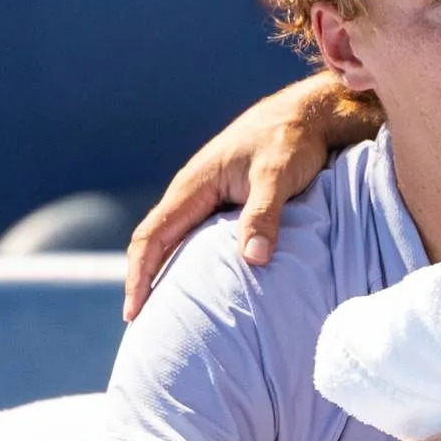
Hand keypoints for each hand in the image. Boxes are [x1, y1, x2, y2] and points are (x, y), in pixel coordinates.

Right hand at [122, 76, 366, 318]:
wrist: (306, 115)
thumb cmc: (290, 141)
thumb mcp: (277, 177)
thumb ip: (263, 216)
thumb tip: (252, 260)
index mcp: (192, 186)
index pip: (151, 237)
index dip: (139, 276)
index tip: (134, 312)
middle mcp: (192, 192)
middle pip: (155, 243)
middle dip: (144, 282)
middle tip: (141, 325)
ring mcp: (207, 197)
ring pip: (174, 240)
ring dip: (165, 273)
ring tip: (165, 313)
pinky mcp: (225, 201)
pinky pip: (197, 236)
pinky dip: (190, 262)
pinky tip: (199, 285)